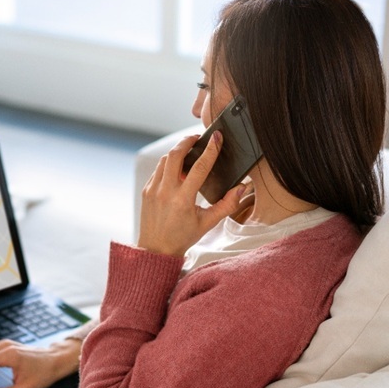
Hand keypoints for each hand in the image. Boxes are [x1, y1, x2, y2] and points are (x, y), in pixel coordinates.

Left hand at [137, 131, 245, 256]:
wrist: (156, 249)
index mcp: (183, 200)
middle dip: (187, 141)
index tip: (217, 138)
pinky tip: (177, 167)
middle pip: (175, 155)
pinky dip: (168, 164)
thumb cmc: (182, 237)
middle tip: (198, 138)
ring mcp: (153, 190)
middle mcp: (165, 192)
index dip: (210, 150)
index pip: (199, 168)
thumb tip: (242, 188)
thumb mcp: (208, 223)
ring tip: (189, 150)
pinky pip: (158, 170)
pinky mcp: (146, 190)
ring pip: (165, 160)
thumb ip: (226, 205)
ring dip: (177, 151)